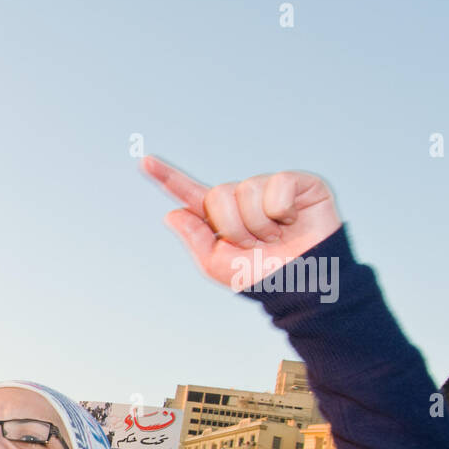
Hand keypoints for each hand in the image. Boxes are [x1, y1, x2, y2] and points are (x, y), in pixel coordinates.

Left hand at [142, 156, 340, 290]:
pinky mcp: (299, 183)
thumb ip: (195, 238)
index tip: (145, 163)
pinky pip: (277, 185)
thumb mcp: (219, 265)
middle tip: (255, 244)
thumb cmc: (262, 277)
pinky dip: (281, 210)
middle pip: (218, 195)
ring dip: (258, 223)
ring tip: (275, 236)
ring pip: (246, 190)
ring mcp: (270, 188)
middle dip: (233, 227)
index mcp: (221, 217)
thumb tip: (172, 212)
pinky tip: (292, 221)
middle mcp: (244, 197)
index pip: (191, 194)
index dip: (168, 178)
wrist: (302, 285)